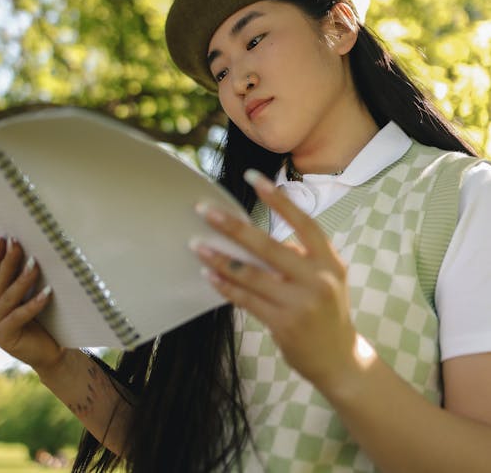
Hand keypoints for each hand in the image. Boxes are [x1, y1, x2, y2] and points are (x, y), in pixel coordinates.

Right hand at [0, 236, 62, 371]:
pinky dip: (35, 303)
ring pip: (9, 296)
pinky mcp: (5, 336)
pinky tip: (48, 291)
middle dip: (7, 260)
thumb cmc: (38, 316)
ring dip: (22, 279)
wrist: (46, 350)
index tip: (2, 235)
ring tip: (34, 263)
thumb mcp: (26, 293)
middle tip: (17, 242)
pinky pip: (20, 315)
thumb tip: (27, 246)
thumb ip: (20, 275)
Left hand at [193, 170, 361, 396]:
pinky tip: (209, 274)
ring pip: (252, 274)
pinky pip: (247, 300)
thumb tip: (258, 239)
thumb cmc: (326, 310)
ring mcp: (301, 303)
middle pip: (269, 246)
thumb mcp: (326, 277)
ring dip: (221, 258)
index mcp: (330, 260)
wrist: (339, 359)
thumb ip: (300, 256)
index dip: (278, 199)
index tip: (252, 177)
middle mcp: (318, 279)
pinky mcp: (283, 324)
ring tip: (198, 245)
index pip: (303, 223)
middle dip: (234, 227)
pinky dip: (225, 285)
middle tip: (205, 211)